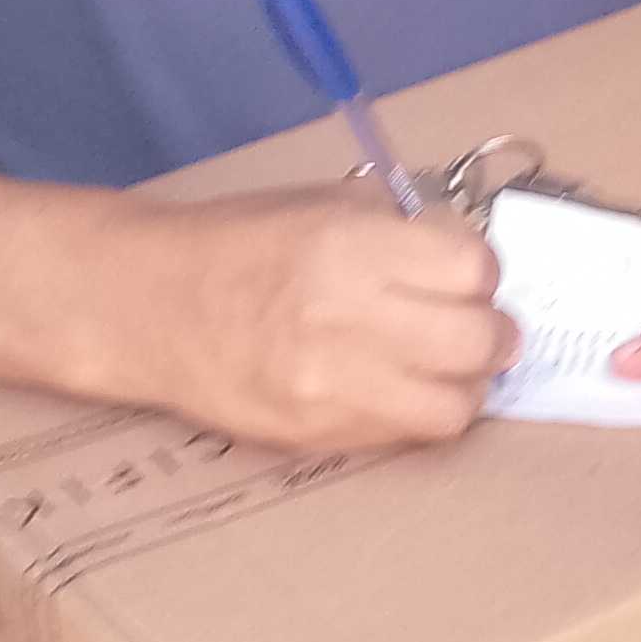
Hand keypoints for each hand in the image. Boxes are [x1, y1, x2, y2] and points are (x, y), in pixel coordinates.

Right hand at [121, 188, 517, 452]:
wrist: (148, 304)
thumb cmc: (240, 244)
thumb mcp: (323, 206)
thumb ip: (400, 235)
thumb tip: (470, 268)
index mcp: (351, 246)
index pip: (474, 269)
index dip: (481, 273)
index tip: (467, 276)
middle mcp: (347, 317)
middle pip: (478, 342)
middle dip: (492, 335)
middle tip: (478, 329)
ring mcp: (332, 384)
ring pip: (455, 406)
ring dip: (463, 387)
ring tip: (443, 368)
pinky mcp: (317, 433)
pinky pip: (406, 436)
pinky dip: (417, 413)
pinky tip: (397, 388)